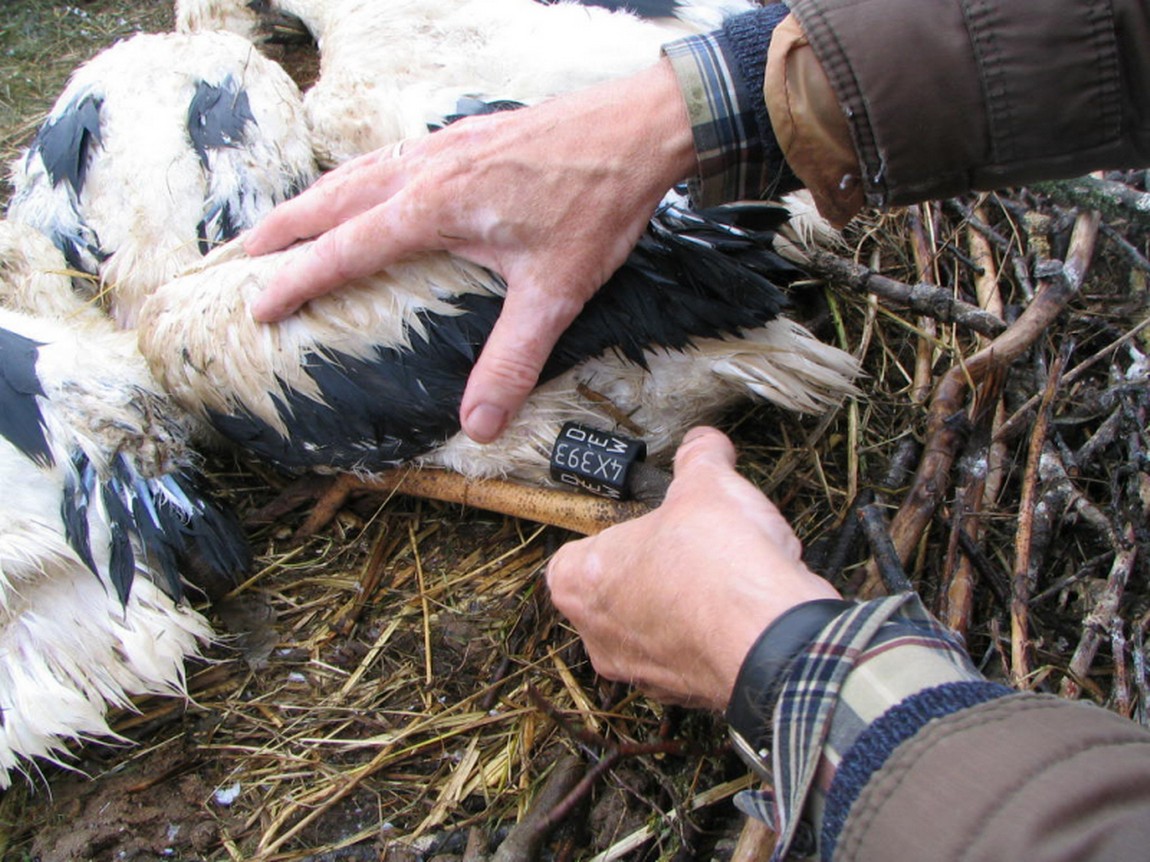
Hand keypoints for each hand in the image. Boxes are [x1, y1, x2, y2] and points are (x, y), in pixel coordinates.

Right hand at [244, 58, 696, 442]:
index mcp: (432, 206)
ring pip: (356, 171)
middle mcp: (425, 169)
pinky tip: (367, 187)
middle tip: (239, 255)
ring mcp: (444, 146)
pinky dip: (357, 177)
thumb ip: (512, 359)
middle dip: (281, 230)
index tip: (256, 304)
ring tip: (285, 223)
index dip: (297, 279)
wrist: (638, 128)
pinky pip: (389, 155)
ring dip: (313, 199)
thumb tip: (479, 425)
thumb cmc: (597, 204)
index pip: (344, 248)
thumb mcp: (554, 292)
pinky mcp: (466, 136)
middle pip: (331, 199)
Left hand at [545, 427, 841, 710]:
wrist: (772, 638)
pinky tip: (743, 611)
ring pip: (653, 629)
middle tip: (690, 548)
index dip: (617, 534)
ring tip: (725, 578)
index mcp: (579, 581)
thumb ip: (699, 458)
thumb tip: (706, 442)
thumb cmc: (719, 564)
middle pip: (616, 592)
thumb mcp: (708, 484)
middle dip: (653, 570)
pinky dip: (711, 637)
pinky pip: (690, 657)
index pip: (578, 554)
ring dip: (683, 606)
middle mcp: (596, 635)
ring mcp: (638, 672)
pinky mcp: (683, 696)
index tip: (650, 524)